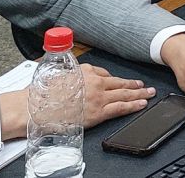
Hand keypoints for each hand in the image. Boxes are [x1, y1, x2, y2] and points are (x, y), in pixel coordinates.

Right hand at [0, 64, 155, 139]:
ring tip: (149, 93)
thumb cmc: (43, 94)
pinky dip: (133, 106)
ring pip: (124, 94)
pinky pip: (120, 108)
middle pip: (120, 83)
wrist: (36, 107)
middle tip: (145, 85)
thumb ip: (76, 75)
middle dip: (134, 84)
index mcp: (85, 72)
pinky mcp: (99, 112)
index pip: (106, 74)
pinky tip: (141, 104)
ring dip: (139, 94)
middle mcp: (95, 82)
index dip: (117, 79)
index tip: (124, 81)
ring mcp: (98, 97)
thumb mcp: (61, 75)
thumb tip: (85, 77)